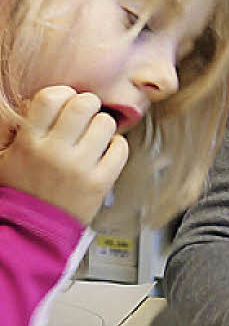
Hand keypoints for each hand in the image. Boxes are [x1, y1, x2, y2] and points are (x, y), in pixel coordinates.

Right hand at [0, 86, 128, 224]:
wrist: (32, 231)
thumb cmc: (20, 190)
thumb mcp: (5, 155)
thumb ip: (18, 128)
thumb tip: (40, 101)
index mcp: (29, 142)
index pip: (50, 97)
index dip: (63, 94)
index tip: (65, 101)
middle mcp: (55, 152)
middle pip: (84, 105)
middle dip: (88, 105)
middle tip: (85, 115)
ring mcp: (79, 168)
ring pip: (105, 124)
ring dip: (102, 125)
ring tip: (94, 135)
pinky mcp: (100, 183)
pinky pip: (120, 148)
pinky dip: (116, 145)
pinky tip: (105, 151)